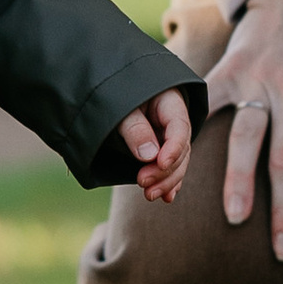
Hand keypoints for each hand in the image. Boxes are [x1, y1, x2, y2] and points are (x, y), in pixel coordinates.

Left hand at [116, 87, 195, 201]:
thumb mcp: (120, 106)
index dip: (173, 148)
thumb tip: (149, 156)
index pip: (179, 127)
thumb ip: (134, 128)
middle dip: (165, 170)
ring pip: (176, 161)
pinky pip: (169, 166)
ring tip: (150, 195)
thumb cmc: (111, 92)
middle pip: (180, 148)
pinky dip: (167, 181)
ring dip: (166, 180)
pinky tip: (167, 197)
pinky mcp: (158, 147)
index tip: (160, 164)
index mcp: (169, 102)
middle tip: (143, 184)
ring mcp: (166, 135)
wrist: (102, 86)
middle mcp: (172, 120)